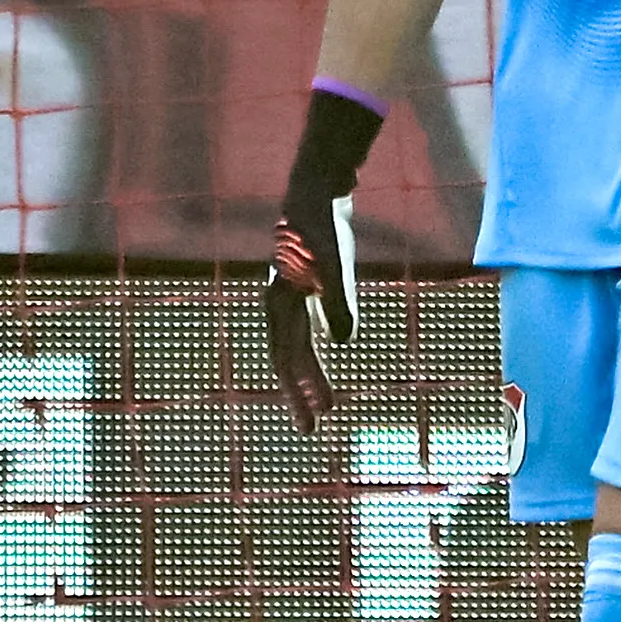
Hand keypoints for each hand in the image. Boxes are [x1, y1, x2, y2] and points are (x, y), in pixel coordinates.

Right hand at [265, 86, 383, 432]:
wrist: (316, 190)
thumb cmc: (324, 226)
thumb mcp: (334, 264)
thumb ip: (339, 302)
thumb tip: (341, 343)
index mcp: (280, 301)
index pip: (289, 357)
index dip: (302, 389)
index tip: (318, 418)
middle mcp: (279, 303)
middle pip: (288, 360)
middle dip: (299, 395)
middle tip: (310, 431)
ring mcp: (289, 296)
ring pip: (295, 346)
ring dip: (306, 376)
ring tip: (320, 404)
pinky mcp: (303, 286)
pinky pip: (304, 327)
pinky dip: (312, 348)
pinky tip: (326, 355)